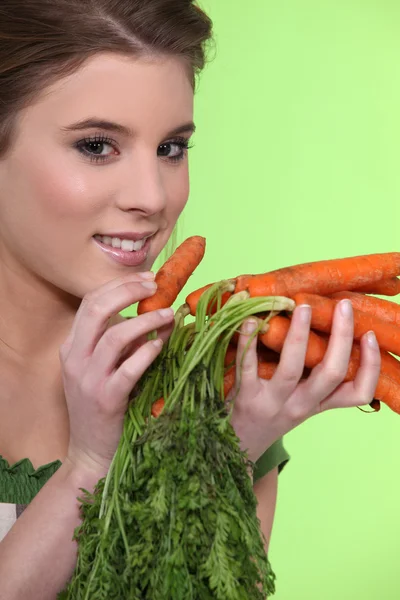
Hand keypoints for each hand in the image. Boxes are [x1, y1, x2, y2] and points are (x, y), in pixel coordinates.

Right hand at [59, 272, 174, 475]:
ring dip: (145, 321)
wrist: (91, 452)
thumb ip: (119, 342)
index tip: (147, 280)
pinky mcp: (105, 399)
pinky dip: (147, 352)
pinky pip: (128, 369)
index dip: (119, 286)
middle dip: (129, 292)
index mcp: (72, 347)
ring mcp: (88, 379)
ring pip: (114, 336)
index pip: (90, 302)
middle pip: (98, 309)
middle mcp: (75, 358)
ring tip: (169, 315)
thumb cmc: (101, 406)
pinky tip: (161, 344)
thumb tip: (152, 315)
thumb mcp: (101, 369)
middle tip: (156, 287)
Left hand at [229, 300, 380, 462]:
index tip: (370, 336)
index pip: (358, 393)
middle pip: (332, 374)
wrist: (237, 444)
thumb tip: (327, 328)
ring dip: (298, 335)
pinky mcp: (244, 398)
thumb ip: (313, 375)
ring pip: (291, 370)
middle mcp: (300, 405)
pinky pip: (247, 367)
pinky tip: (250, 321)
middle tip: (343, 306)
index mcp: (318, 403)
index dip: (370, 366)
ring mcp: (272, 403)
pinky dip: (248, 342)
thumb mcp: (300, 401)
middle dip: (342, 337)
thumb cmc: (271, 412)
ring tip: (302, 307)